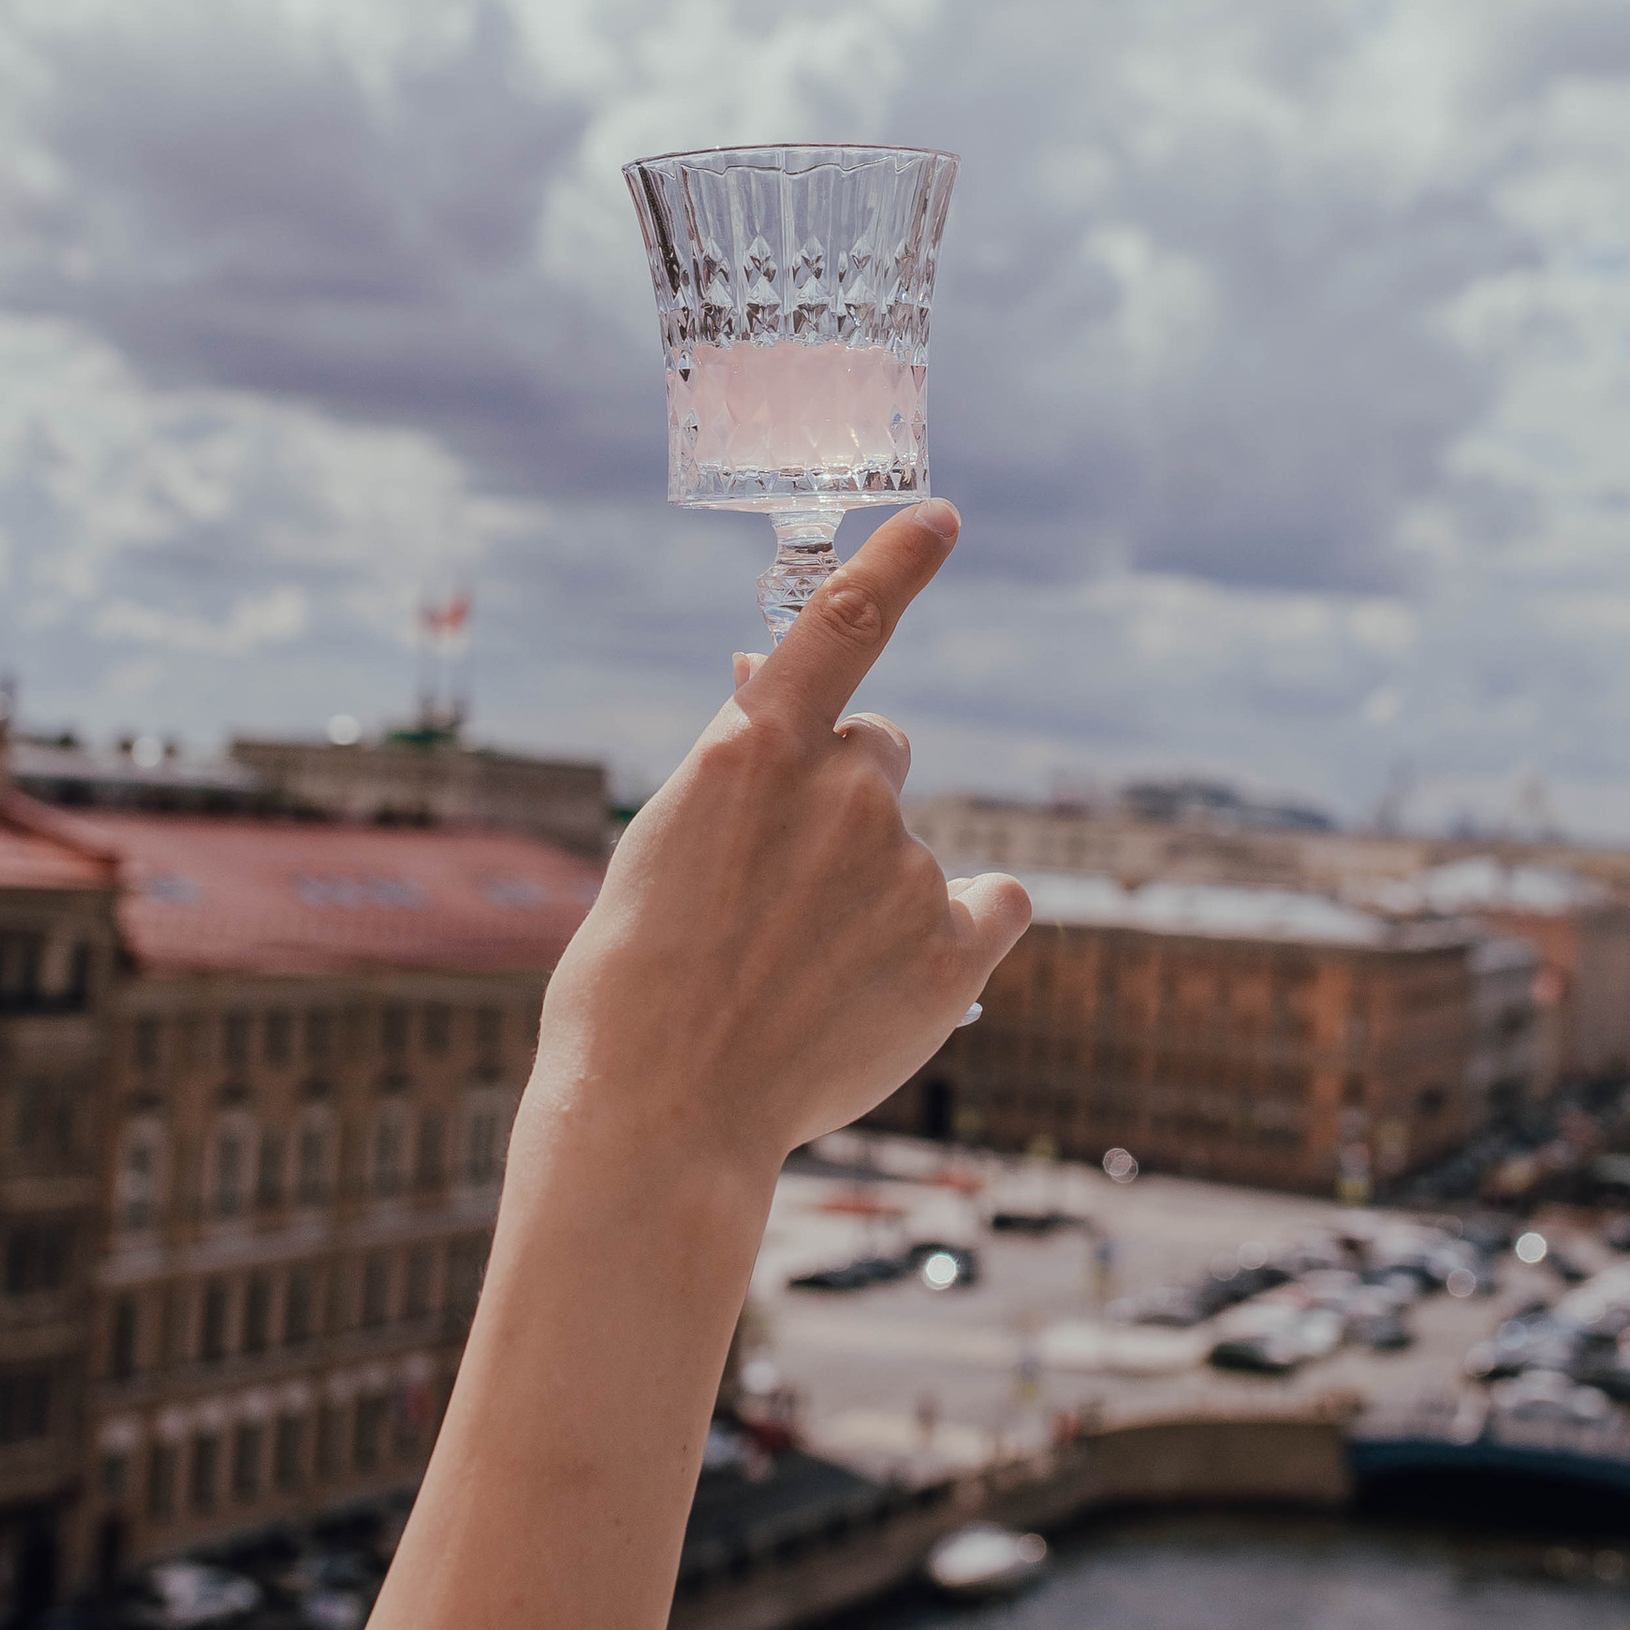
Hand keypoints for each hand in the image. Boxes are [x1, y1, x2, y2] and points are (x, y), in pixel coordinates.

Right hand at [527, 498, 1030, 1188]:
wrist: (660, 1111)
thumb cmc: (636, 977)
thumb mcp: (666, 839)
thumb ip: (736, 762)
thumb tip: (762, 678)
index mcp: (756, 748)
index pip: (845, 620)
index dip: (899, 560)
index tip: (941, 517)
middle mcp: (844, 788)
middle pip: (880, 752)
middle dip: (849, 794)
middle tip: (786, 885)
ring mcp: (904, 867)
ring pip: (913, 849)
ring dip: (875, 889)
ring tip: (801, 974)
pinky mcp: (953, 949)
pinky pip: (992, 906)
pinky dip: (961, 934)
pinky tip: (900, 983)